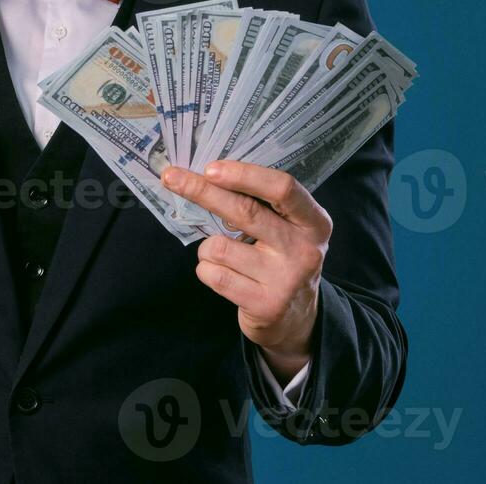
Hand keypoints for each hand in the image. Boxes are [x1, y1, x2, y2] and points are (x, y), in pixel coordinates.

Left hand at [162, 162, 330, 381]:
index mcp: (314, 222)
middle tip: (171, 177)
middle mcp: (304, 249)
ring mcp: (285, 279)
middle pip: (244, 212)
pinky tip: (223, 274)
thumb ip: (259, 204)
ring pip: (219, 247)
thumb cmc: (280, 258)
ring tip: (222, 255)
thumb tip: (205, 176)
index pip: (282, 188)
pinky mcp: (265, 305)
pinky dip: (206, 269)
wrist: (295, 317)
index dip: (244, 175)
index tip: (210, 168)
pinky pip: (214, 274)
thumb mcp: (287, 228)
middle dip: (201, 191)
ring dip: (207, 247)